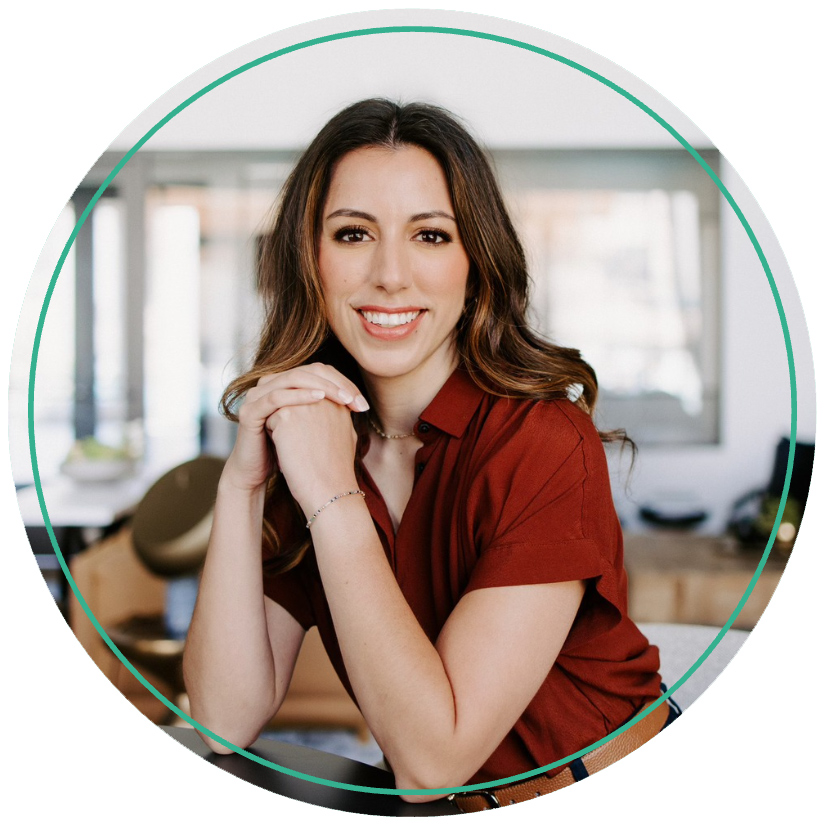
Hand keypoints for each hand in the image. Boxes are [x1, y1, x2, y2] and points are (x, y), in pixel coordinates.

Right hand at [222, 364, 367, 493]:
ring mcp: (257, 396)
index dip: (343, 383)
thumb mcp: (312, 426)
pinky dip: (300, 395)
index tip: (363, 404)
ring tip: (343, 398)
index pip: (318, 372)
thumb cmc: (289, 452)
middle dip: (336, 384)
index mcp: (284, 384)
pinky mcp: (250, 411)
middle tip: (356, 400)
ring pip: (293, 379)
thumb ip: (329, 409)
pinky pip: (276, 397)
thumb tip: (359, 401)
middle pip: (307, 371)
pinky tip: (319, 399)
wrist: (258, 475)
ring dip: (322, 386)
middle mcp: (269, 384)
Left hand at [266, 397, 359, 518]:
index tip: (313, 443)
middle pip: (293, 403)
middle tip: (306, 448)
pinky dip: (274, 438)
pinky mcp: (287, 414)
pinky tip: (288, 452)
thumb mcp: (346, 436)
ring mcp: (305, 403)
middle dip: (293, 422)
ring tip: (299, 449)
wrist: (329, 490)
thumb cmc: (336, 470)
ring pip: (279, 410)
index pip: (310, 401)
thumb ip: (336, 418)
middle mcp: (323, 397)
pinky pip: (269, 420)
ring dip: (282, 428)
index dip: (306, 424)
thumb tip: (327, 412)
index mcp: (338, 402)